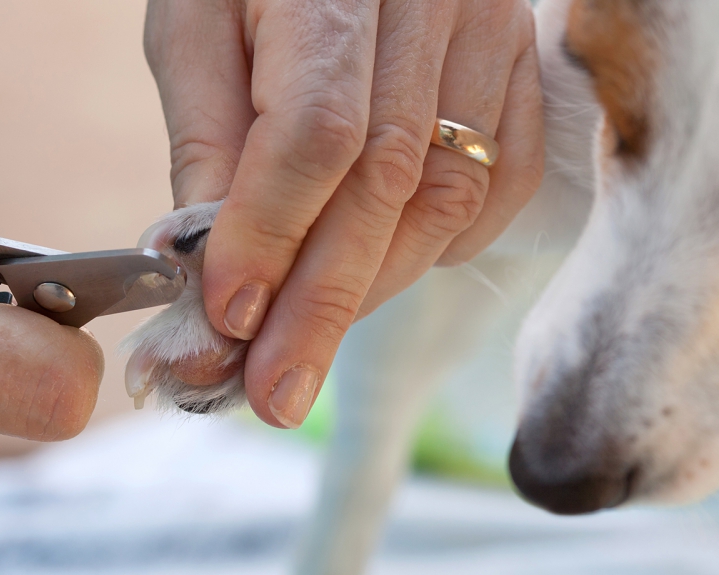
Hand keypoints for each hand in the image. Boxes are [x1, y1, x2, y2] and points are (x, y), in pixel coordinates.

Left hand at [145, 0, 542, 427]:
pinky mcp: (522, 64)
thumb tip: (209, 267)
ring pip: (449, 197)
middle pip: (390, 181)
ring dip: (372, 291)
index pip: (318, 129)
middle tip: (272, 393)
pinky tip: (381, 279)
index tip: (226, 317)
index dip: (272, 234)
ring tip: (305, 355)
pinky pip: (501, 184)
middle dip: (323, 303)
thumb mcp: (195, 20)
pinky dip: (440, 251)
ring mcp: (494, 30)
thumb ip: (208, 137)